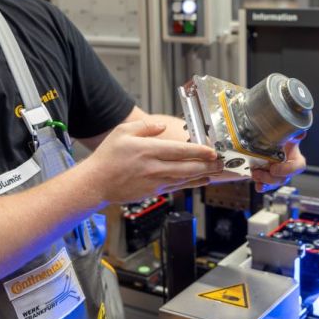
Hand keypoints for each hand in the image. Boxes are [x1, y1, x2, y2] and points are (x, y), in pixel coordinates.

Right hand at [82, 119, 223, 204]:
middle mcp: (153, 167)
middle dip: (207, 165)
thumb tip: (162, 127)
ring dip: (203, 175)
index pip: (179, 151)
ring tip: (217, 171)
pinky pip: (177, 187)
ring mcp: (154, 182)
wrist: (96, 183)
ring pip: (185, 179)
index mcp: (147, 150)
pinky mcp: (154, 191)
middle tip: (222, 162)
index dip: (199, 151)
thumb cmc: (108, 157)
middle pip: (187, 167)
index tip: (213, 151)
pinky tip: (201, 180)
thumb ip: (144, 127)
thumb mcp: (122, 132)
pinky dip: (192, 184)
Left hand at [250, 134, 306, 191]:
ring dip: (264, 181)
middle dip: (270, 178)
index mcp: (296, 159)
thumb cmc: (282, 140)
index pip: (297, 167)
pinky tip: (257, 185)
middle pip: (283, 179)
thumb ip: (295, 135)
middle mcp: (288, 170)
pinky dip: (261, 186)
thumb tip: (300, 134)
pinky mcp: (269, 179)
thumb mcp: (288, 136)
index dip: (287, 170)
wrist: (270, 142)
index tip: (274, 169)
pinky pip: (267, 186)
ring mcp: (279, 176)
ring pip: (274, 183)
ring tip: (254, 174)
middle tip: (258, 172)